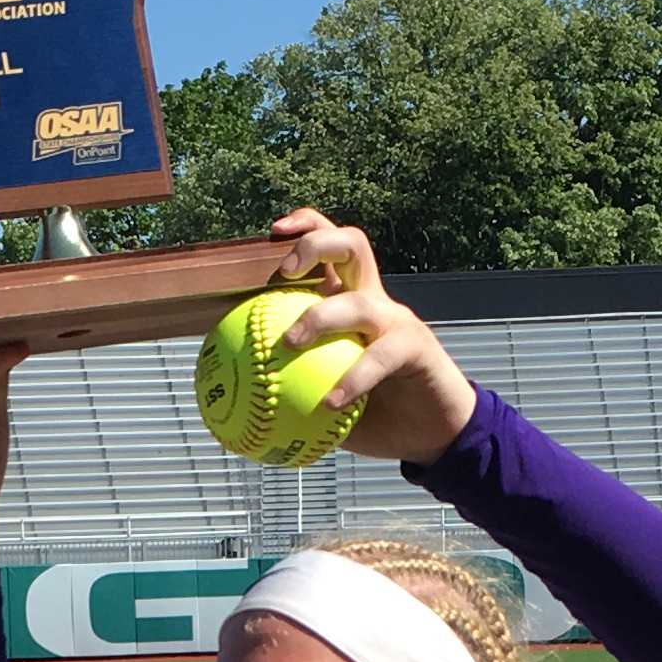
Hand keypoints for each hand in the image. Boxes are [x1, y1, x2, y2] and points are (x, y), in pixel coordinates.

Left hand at [268, 210, 478, 463]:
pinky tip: (331, 402)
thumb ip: (286, 393)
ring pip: (358, 300)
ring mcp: (395, 321)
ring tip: (290, 342)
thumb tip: (229, 408)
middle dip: (315, 245)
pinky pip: (380, 356)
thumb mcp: (322, 403)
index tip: (271, 233)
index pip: (329, 246)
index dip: (304, 226)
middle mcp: (372, 300)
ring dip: (320, 317)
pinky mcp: (416, 347)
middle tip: (282, 274)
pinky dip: (354, 377)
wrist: (432, 434)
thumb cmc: (374, 416)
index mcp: (347, 301)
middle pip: (350, 245)